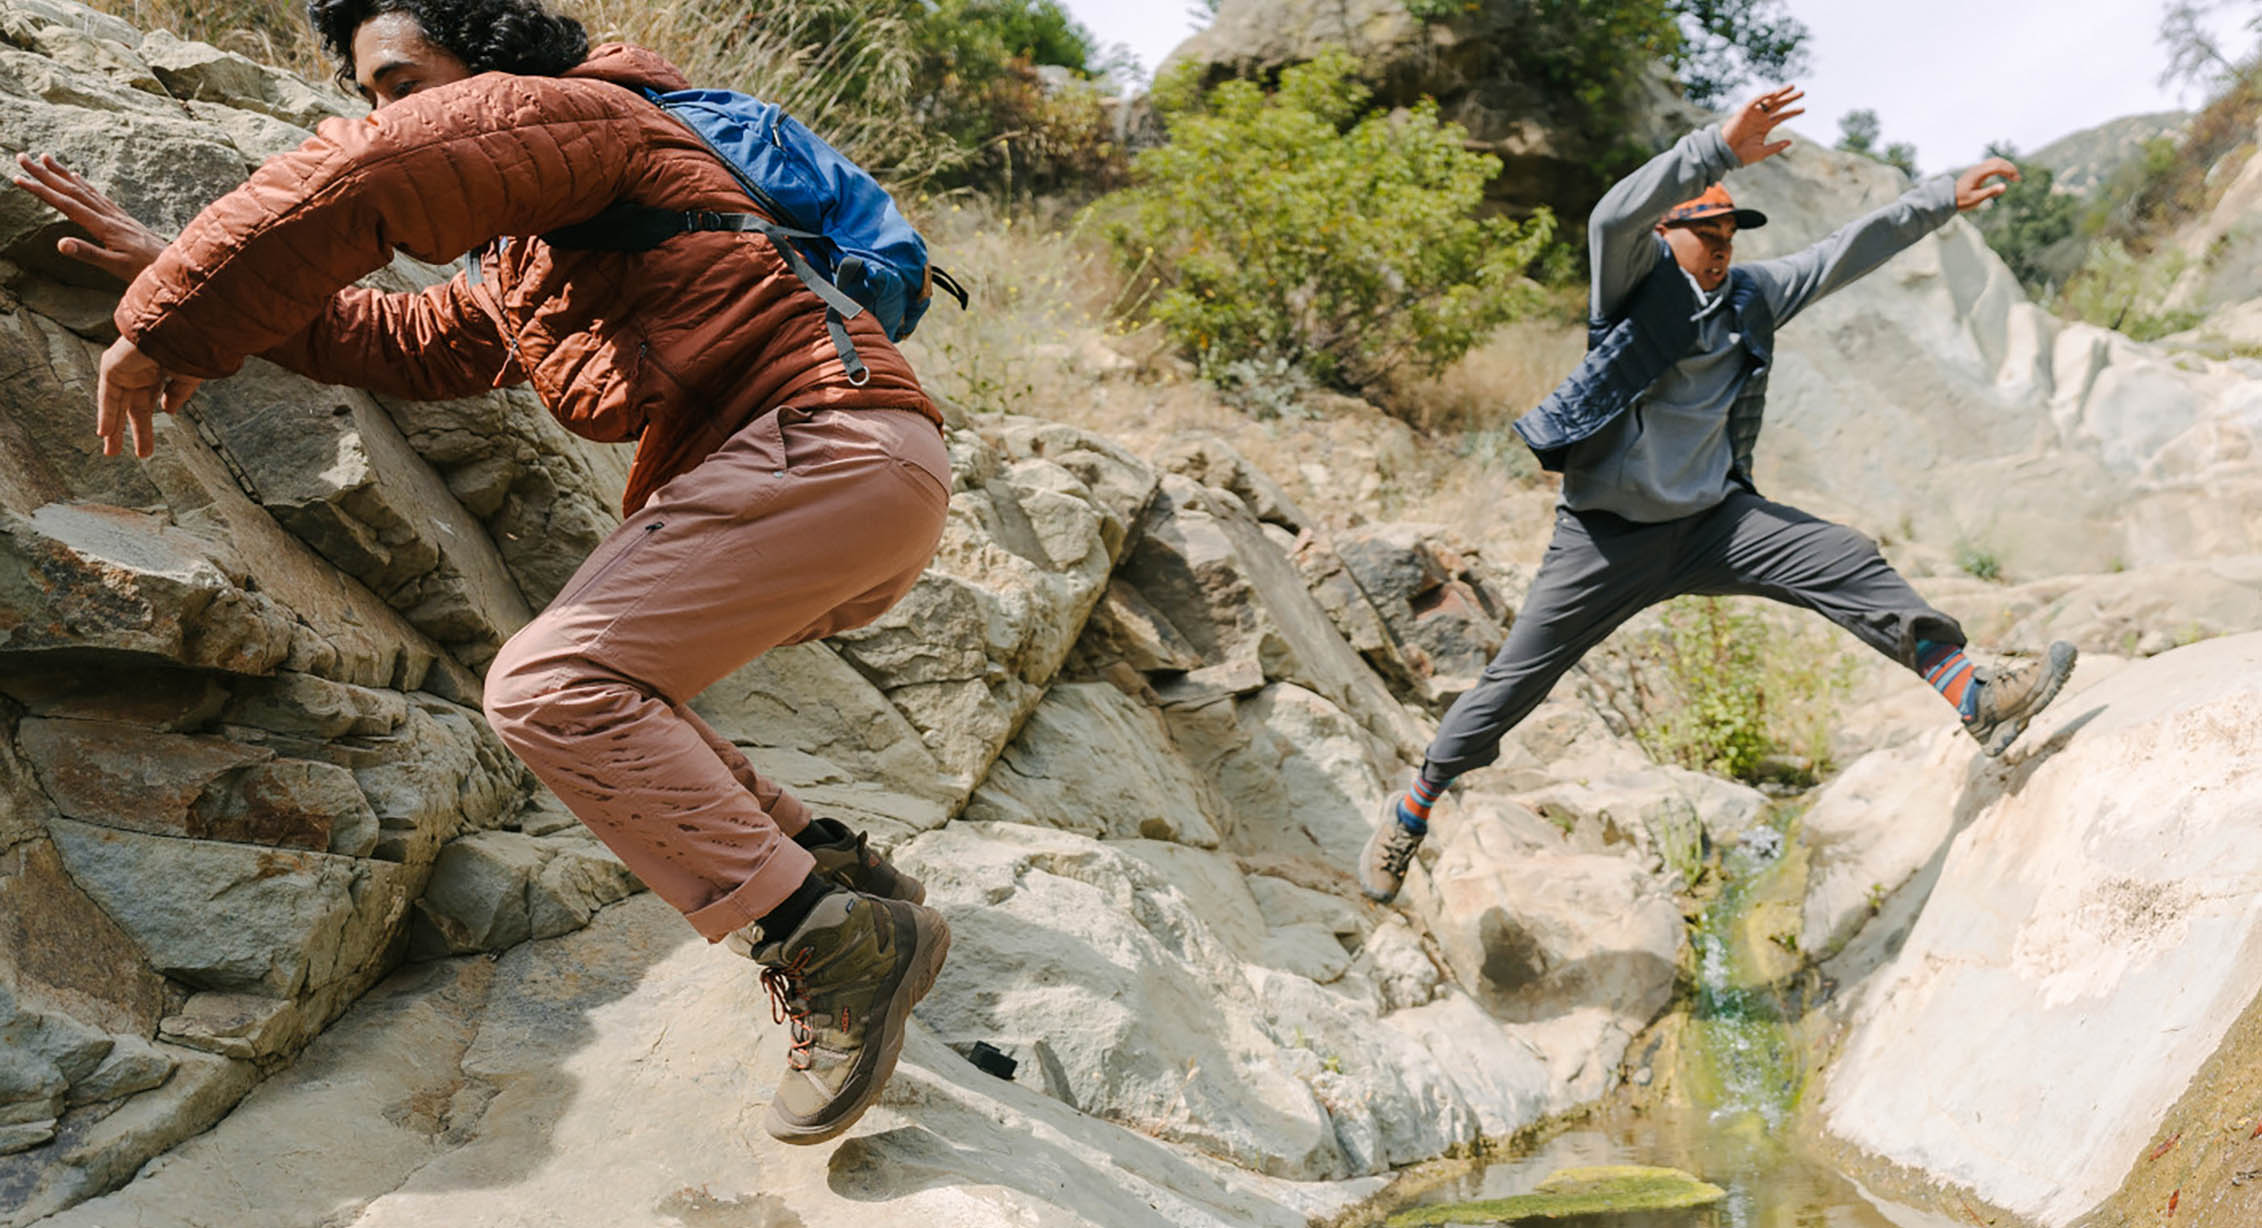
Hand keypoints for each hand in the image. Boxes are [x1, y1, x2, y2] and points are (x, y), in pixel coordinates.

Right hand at [11, 152, 169, 279]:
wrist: (176, 267)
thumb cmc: (146, 271)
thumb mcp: (116, 267)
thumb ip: (89, 254)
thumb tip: (61, 243)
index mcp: (104, 226)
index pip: (66, 204)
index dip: (41, 190)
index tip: (19, 177)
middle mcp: (109, 215)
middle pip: (72, 190)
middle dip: (45, 174)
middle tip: (22, 157)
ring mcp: (117, 215)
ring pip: (84, 189)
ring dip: (62, 174)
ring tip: (45, 158)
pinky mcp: (124, 219)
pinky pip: (99, 196)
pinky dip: (84, 185)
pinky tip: (77, 178)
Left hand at [95, 337, 199, 458]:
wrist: (180, 327)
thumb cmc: (190, 347)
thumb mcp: (188, 376)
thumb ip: (177, 394)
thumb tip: (168, 412)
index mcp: (159, 371)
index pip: (150, 403)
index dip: (148, 425)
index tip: (148, 447)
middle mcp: (140, 371)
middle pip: (133, 408)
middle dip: (133, 431)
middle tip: (136, 454)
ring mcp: (125, 368)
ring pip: (117, 404)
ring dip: (114, 429)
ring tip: (111, 452)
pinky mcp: (113, 366)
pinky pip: (108, 395)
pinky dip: (106, 414)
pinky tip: (104, 433)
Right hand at [1721, 86, 1805, 165]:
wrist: (1726, 154)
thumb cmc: (1742, 155)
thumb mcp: (1763, 152)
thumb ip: (1776, 147)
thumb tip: (1790, 142)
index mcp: (1765, 127)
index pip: (1781, 116)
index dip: (1792, 112)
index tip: (1803, 109)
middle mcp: (1760, 118)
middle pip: (1778, 105)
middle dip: (1789, 98)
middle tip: (1802, 93)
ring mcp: (1752, 114)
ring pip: (1769, 100)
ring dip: (1779, 93)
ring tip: (1792, 87)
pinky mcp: (1744, 112)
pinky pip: (1754, 102)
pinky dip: (1763, 97)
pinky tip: (1773, 94)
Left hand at [1955, 157, 2020, 210]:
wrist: (1948, 198)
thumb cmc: (1961, 200)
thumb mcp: (1976, 199)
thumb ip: (1990, 192)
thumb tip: (2005, 187)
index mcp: (1978, 174)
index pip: (1997, 167)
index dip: (2009, 171)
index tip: (2017, 180)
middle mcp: (1978, 169)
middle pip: (1998, 161)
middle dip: (2010, 168)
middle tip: (2017, 178)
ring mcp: (1977, 169)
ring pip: (1995, 161)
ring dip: (2005, 165)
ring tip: (2013, 175)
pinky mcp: (1977, 171)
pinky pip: (1991, 164)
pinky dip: (2000, 166)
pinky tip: (2004, 174)